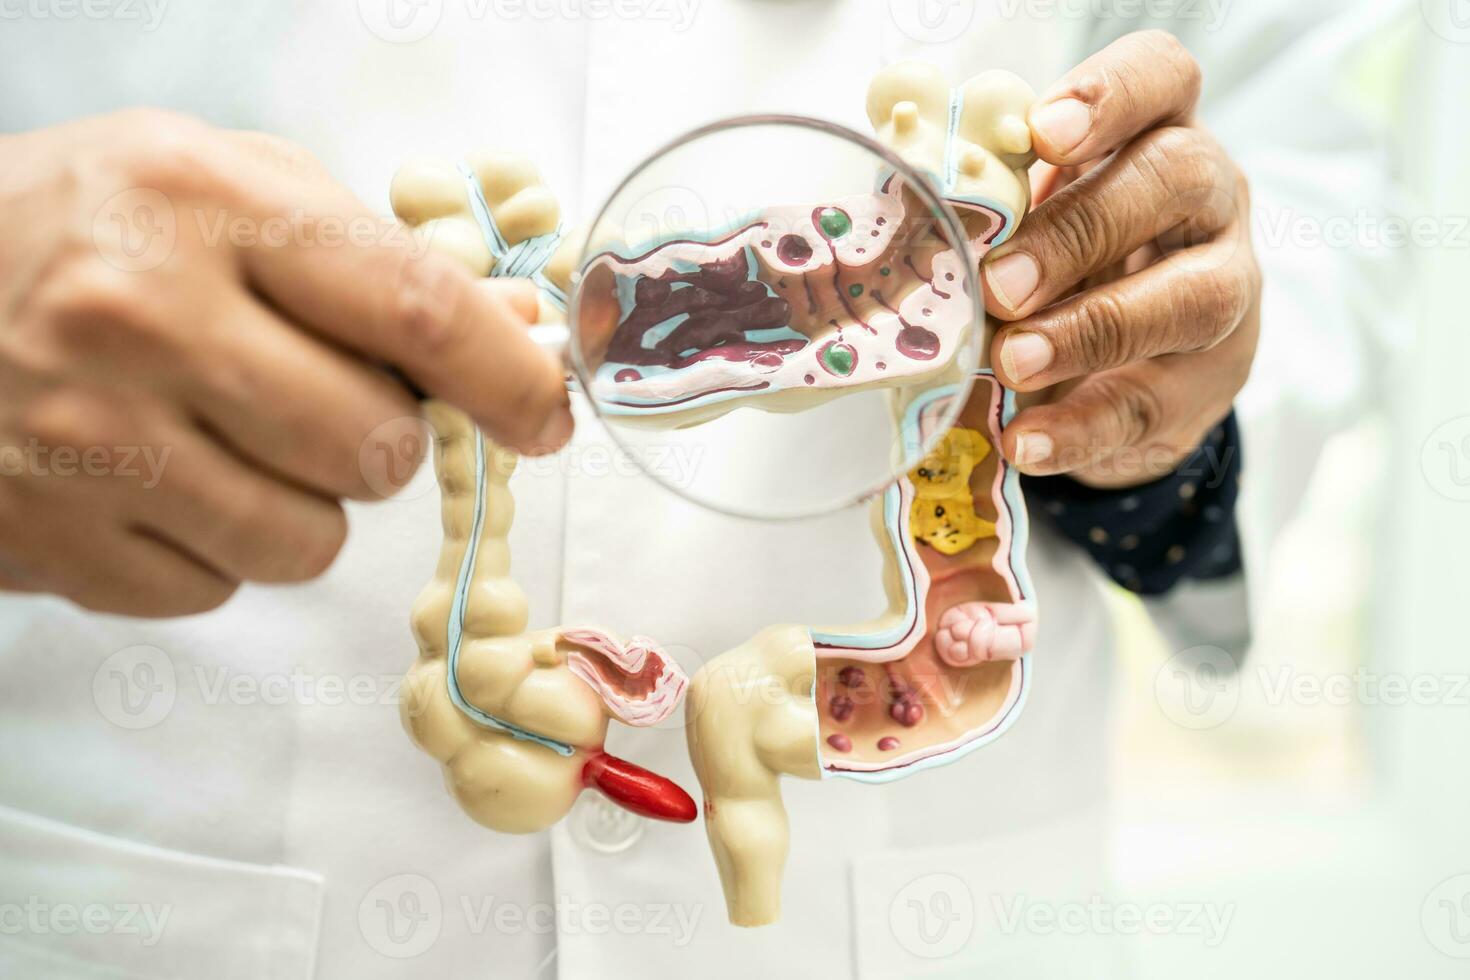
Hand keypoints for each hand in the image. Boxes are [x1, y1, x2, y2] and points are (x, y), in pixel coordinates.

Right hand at [0, 110, 571, 615]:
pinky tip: (157, 479)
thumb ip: (366, 256)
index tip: (547, 415)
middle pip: (374, 443)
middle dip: (383, 438)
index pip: (412, 308)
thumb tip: (510, 337)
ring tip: (226, 436)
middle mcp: (139, 318)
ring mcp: (86, 442)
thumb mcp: (218, 183)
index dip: (507, 378)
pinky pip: (221, 586)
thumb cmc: (79, 227)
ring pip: (310, 538)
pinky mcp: (54, 542)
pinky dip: (217, 547)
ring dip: (302, 501)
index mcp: (200, 202)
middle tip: (326, 401)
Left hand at [983, 31, 1259, 488]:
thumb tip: (897, 191)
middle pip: (1177, 180)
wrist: (1126, 373)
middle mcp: (1209, 202)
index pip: (1163, 78)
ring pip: (1189, 298)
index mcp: (1158, 135)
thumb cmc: (1068, 266)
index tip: (1045, 133)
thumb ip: (987, 199)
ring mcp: (1224, 293)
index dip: (1112, 94)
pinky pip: (1150, 404)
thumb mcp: (1031, 218)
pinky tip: (1026, 440)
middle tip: (1002, 281)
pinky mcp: (1204, 385)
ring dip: (1091, 330)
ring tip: (1013, 361)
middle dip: (1082, 228)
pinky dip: (1081, 427)